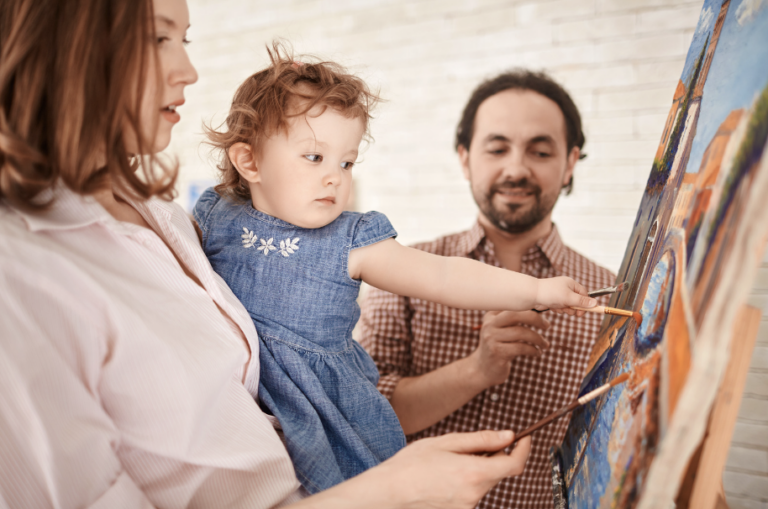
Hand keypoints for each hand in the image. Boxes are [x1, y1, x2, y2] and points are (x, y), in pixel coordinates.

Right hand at [364, 431, 531, 508]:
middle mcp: (474, 494)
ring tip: (450, 461)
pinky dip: (467, 481)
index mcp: (473, 473)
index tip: (524, 438)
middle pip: (499, 473)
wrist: (389, 493)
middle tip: (477, 444)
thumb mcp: (446, 442)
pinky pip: (472, 493)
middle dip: (496, 457)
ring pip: (484, 483)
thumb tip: (508, 436)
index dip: (524, 450)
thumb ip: (480, 440)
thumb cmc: (411, 465)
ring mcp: (467, 506)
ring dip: (478, 469)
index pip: (514, 464)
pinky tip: (445, 476)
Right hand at [470, 311, 550, 387]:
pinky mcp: (497, 353)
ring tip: (545, 344)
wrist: (483, 369)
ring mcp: (491, 339)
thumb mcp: (502, 330)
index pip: (512, 305)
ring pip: (520, 332)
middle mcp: (489, 325)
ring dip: (538, 338)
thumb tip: (540, 311)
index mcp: (491, 316)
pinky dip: (533, 350)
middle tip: (547, 326)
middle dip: (535, 318)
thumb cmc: (500, 347)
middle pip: (514, 314)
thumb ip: (515, 320)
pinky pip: (520, 348)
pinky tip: (537, 352)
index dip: (530, 306)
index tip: (544, 311)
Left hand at [535, 276, 595, 315]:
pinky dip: (558, 309)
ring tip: (559, 307)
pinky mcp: (553, 300)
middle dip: (574, 308)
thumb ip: (582, 302)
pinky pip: (561, 307)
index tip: (583, 312)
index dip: (585, 304)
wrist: (532, 295)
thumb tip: (595, 303)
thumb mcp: (568, 298)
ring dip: (565, 309)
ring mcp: (559, 294)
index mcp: (571, 284)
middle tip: (569, 311)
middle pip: (577, 301)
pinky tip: (552, 307)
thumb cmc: (550, 293)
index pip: (584, 294)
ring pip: (569, 306)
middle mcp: (566, 288)